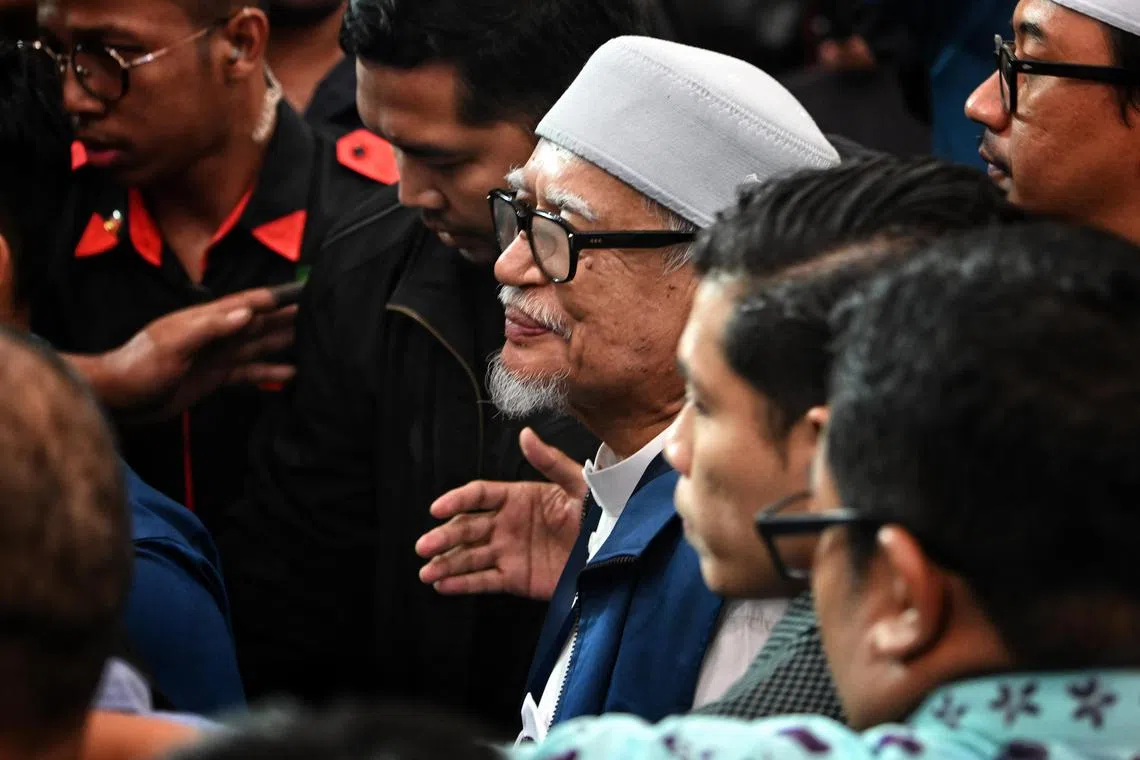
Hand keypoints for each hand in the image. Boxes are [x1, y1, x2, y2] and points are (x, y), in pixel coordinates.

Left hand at [71, 286, 297, 421]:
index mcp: (206, 319)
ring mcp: (217, 355)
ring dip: (284, 340)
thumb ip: (210, 327)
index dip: (275, 296)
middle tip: (320, 309)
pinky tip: (291, 374)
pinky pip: (249, 370)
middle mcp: (216, 333)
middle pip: (259, 322)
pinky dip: (270, 371)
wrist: (118, 398)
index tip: (303, 290)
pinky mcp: (215, 376)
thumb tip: (248, 313)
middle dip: (287, 315)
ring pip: (258, 344)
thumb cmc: (139, 367)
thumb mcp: (173, 344)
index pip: (248, 303)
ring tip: (315, 338)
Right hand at [416, 427, 587, 599]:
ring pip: (470, 556)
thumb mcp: (578, 483)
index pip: (479, 496)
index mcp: (519, 497)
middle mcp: (508, 524)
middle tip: (425, 546)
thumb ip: (549, 460)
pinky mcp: (516, 578)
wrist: (616, 552)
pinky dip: (462, 584)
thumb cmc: (599, 513)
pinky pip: (484, 580)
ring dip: (446, 563)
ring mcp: (510, 551)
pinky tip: (443, 585)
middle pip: (467, 528)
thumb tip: (526, 434)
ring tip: (427, 571)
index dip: (457, 500)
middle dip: (444, 537)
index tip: (437, 508)